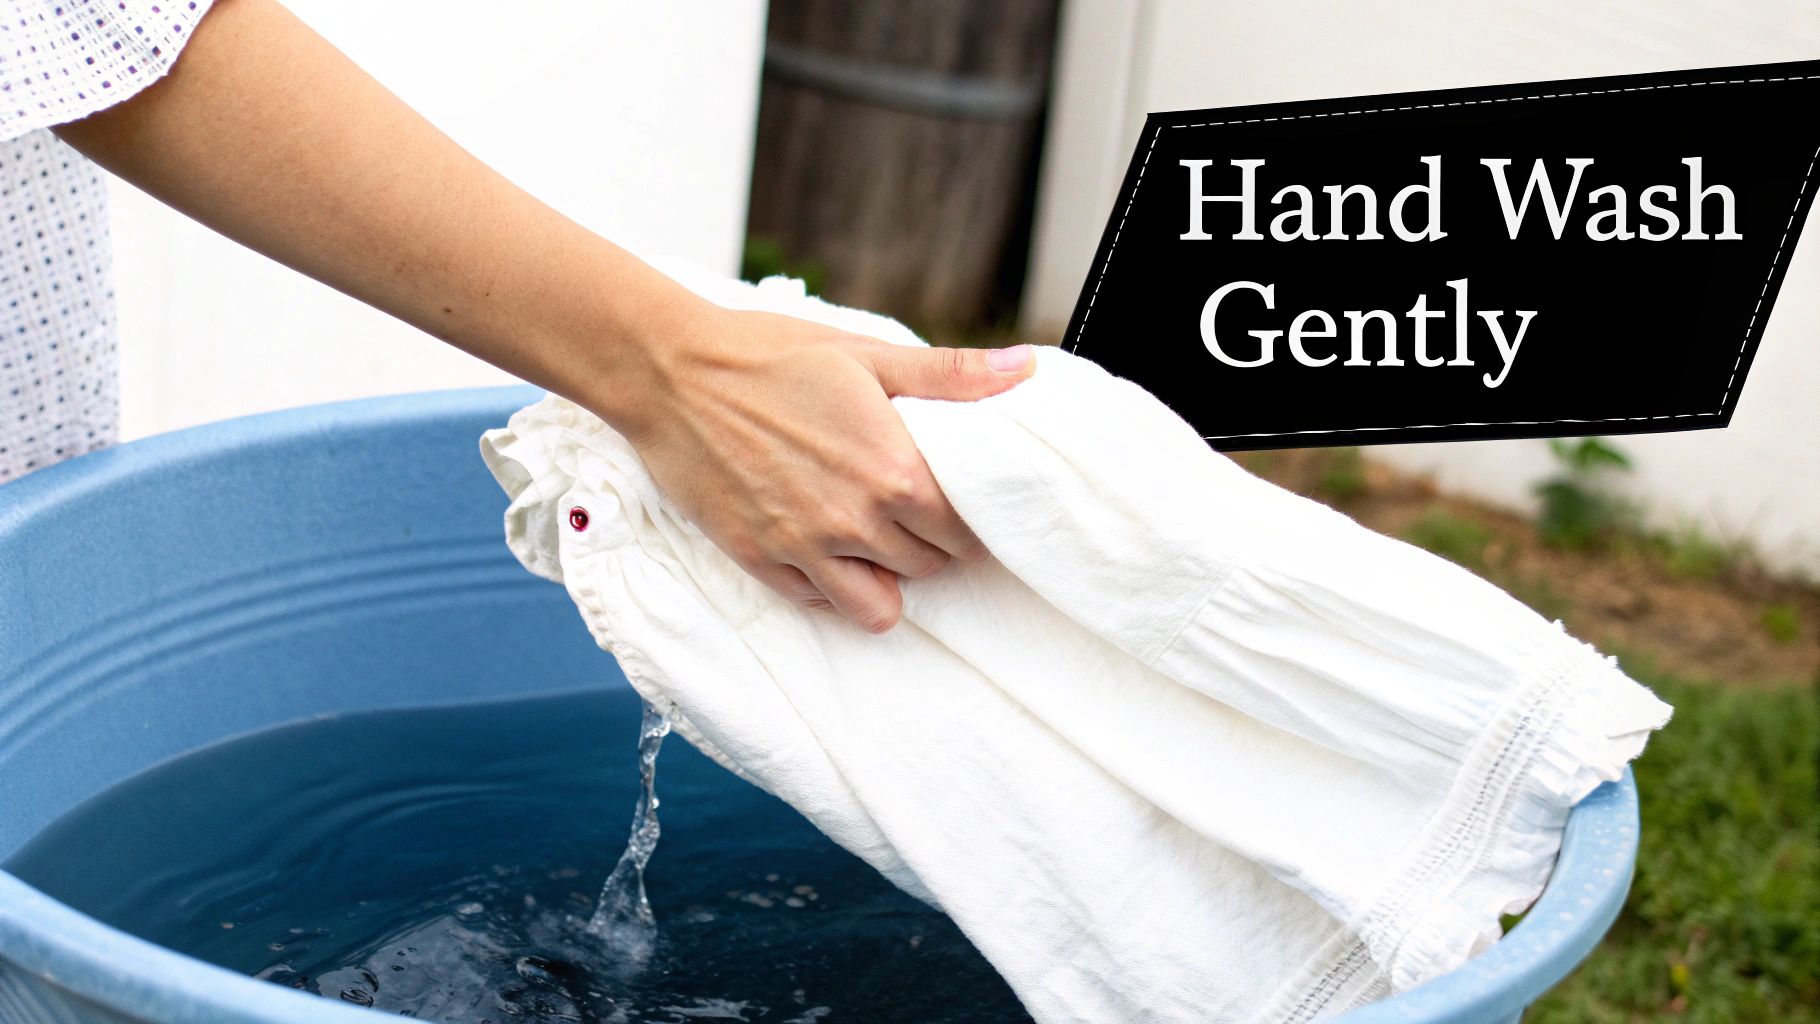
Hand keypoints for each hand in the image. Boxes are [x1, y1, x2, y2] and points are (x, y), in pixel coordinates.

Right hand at [607, 301, 1034, 632]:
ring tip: (871, 539)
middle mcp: (854, 522)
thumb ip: (950, 375)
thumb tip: (1025, 369)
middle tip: (909, 510)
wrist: (671, 371)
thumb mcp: (867, 354)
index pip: (964, 533)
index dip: (965, 519)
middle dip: (928, 544)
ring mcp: (804, 548)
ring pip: (878, 608)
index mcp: (893, 472)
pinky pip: (817, 602)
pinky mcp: (759, 560)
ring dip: (885, 578)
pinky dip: (828, 583)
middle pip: (927, 568)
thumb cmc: (770, 354)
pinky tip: (821, 542)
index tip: (950, 500)